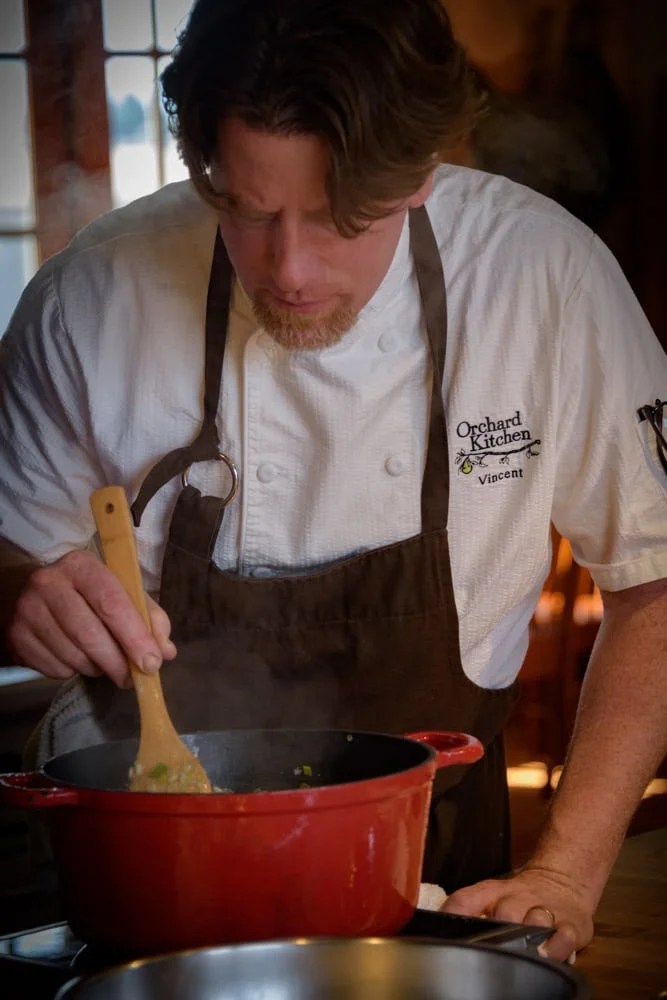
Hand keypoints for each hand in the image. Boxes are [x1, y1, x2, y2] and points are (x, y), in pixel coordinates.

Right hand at [7, 549, 175, 685]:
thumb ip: (148, 618)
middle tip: (132, 678)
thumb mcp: (122, 593)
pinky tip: (77, 658)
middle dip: (118, 663)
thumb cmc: (88, 594)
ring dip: (97, 668)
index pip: (112, 603)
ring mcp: (27, 610)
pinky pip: (55, 669)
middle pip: (90, 634)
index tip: (152, 663)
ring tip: (104, 662)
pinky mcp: (16, 636)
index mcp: (81, 565)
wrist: (38, 597)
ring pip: (73, 656)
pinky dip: (73, 671)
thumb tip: (165, 651)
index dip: (134, 636)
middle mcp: (49, 583)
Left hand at [441, 864, 594, 961]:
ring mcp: (546, 911)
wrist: (563, 880)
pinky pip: (565, 935)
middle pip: (505, 913)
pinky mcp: (572, 924)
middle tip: (494, 946)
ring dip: (530, 936)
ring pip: (536, 921)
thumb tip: (441, 923)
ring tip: (528, 949)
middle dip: (500, 928)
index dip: (453, 912)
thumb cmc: (521, 897)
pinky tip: (552, 952)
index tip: (442, 927)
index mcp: (493, 893)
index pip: (467, 899)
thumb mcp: (492, 895)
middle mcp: (518, 900)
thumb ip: (469, 908)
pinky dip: (559, 945)